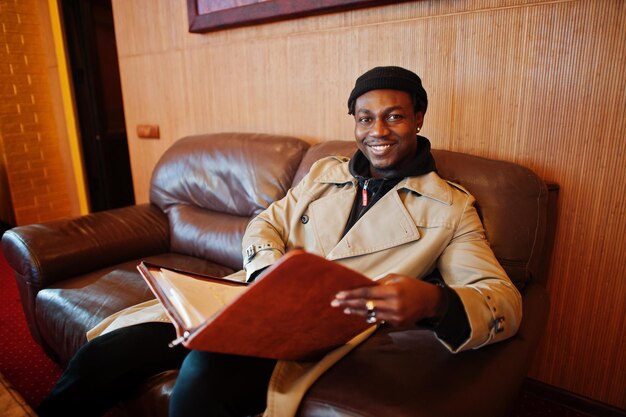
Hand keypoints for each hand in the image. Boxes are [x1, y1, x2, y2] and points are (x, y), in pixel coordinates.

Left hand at [330, 274, 445, 325]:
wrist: (430, 301)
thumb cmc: (411, 286)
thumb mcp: (396, 278)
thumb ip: (379, 282)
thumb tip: (361, 285)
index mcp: (393, 291)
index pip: (367, 293)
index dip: (352, 294)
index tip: (339, 295)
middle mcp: (394, 305)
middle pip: (366, 305)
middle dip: (348, 304)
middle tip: (334, 303)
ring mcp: (395, 317)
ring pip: (370, 314)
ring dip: (356, 311)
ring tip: (344, 309)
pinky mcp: (397, 324)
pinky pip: (379, 320)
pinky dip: (368, 316)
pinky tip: (358, 313)